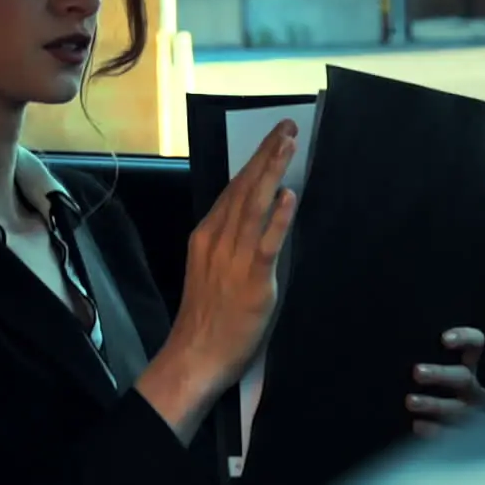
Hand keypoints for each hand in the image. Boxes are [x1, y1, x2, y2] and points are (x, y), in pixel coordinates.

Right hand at [165, 119, 297, 391]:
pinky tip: (288, 196)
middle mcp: (217, 240)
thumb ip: (231, 243)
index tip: (272, 138)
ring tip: (289, 144)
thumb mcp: (211, 270)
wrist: (194, 357)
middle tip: (287, 127)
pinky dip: (278, 218)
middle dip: (267, 155)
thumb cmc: (207, 319)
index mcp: (206, 235)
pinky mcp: (252, 280)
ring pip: (254, 206)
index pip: (233, 189)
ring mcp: (233, 258)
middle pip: (244, 188)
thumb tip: (256, 217)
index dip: (254, 162)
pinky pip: (267, 244)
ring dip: (273, 172)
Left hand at [406, 327, 484, 436]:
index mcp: (468, 368)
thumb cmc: (428, 396)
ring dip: (435, 404)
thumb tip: (392, 350)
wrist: (441, 441)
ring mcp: (473, 415)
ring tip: (410, 401)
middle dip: (441, 374)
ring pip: (459, 408)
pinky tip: (417, 426)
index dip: (465, 338)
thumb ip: (422, 361)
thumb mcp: (428, 376)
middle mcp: (474, 391)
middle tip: (417, 372)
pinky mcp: (466, 439)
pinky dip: (436, 431)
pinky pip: (455, 435)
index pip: (475, 344)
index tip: (444, 339)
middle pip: (464, 378)